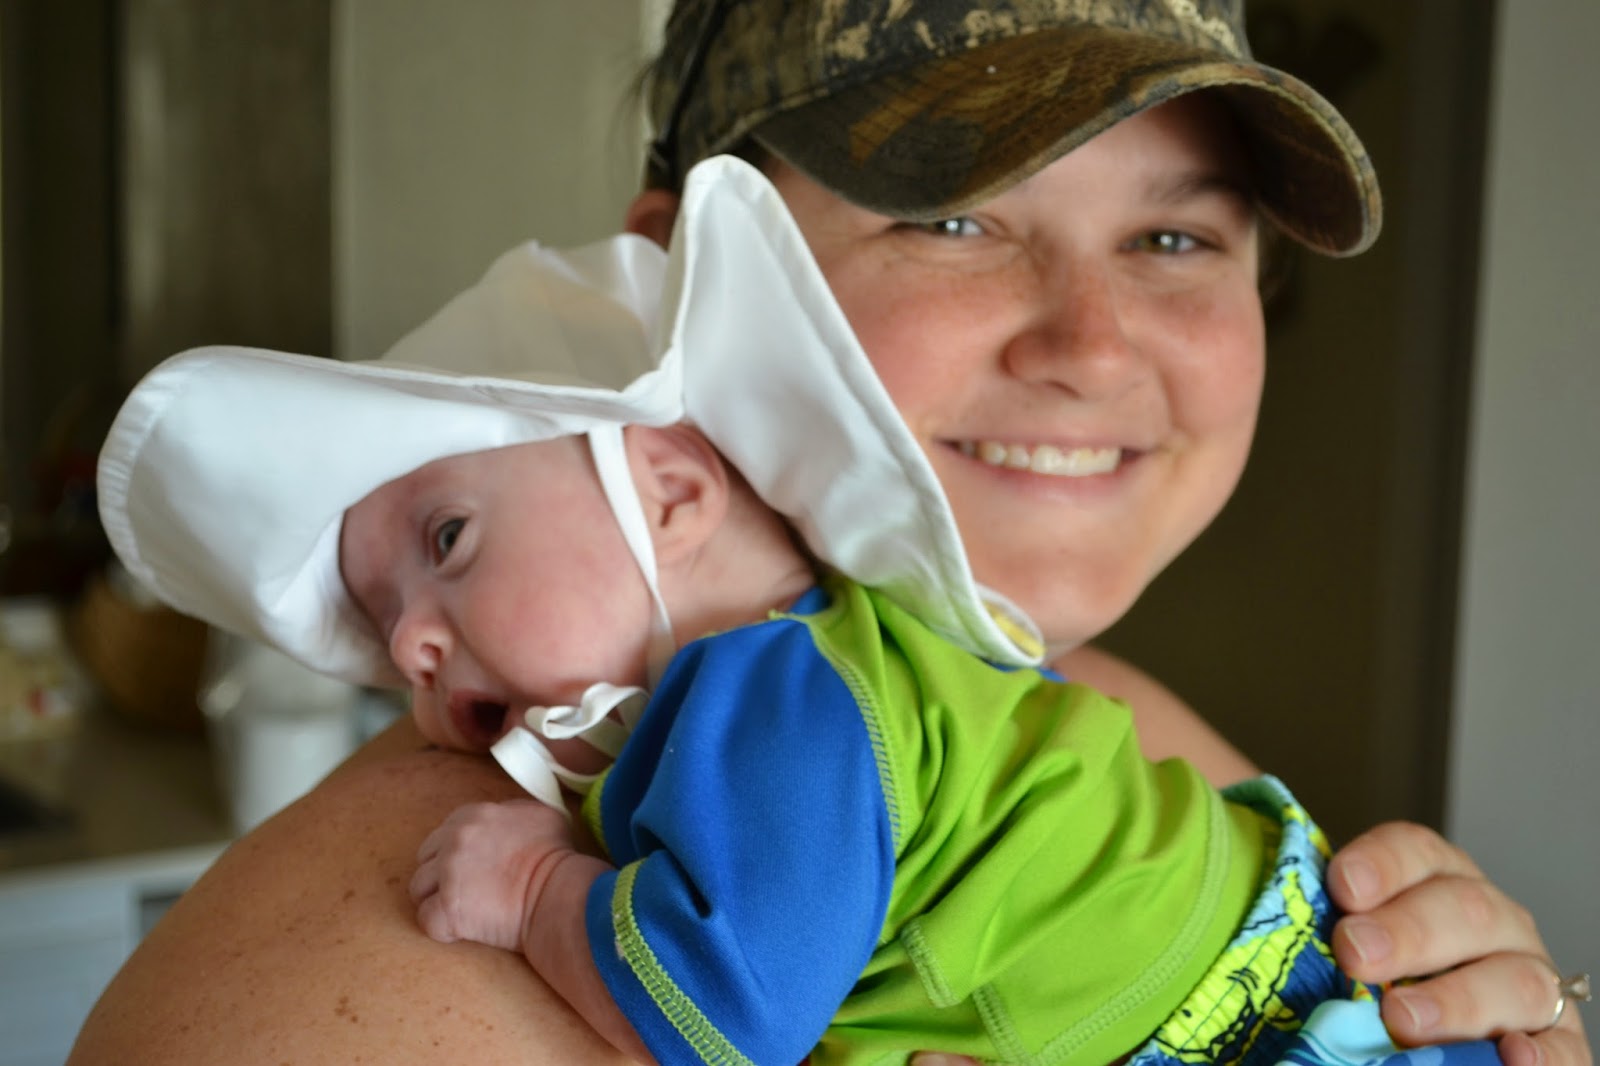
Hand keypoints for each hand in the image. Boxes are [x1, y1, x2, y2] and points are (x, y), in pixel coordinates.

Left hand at [410, 798, 574, 951]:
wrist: (558, 892)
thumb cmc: (556, 856)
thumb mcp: (539, 814)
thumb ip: (511, 812)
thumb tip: (507, 818)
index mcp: (473, 816)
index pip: (443, 834)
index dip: (455, 854)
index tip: (473, 869)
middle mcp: (455, 839)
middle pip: (425, 859)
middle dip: (440, 876)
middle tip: (466, 892)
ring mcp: (448, 874)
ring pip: (419, 889)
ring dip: (437, 901)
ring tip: (464, 912)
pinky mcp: (448, 909)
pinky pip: (427, 920)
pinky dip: (443, 928)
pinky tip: (464, 930)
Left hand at [1329, 822, 1590, 1065]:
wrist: (1434, 1028)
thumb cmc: (1375, 979)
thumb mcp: (1349, 945)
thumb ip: (1319, 933)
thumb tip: (1251, 936)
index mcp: (1437, 881)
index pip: (1416, 851)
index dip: (1382, 864)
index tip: (1341, 885)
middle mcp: (1492, 922)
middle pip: (1462, 909)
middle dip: (1408, 930)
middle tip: (1356, 952)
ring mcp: (1528, 980)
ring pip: (1513, 978)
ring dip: (1457, 999)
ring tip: (1402, 1019)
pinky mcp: (1555, 1041)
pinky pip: (1559, 1049)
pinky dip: (1539, 1056)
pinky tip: (1509, 1058)